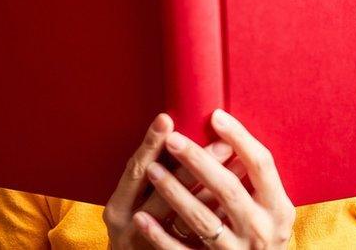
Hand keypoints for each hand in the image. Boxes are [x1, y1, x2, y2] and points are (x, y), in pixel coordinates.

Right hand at [104, 114, 235, 248]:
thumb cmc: (135, 229)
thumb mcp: (133, 204)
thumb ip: (151, 175)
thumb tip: (178, 135)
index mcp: (118, 206)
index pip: (135, 170)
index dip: (150, 144)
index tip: (167, 118)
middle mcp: (129, 226)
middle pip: (161, 191)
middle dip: (193, 164)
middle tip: (222, 141)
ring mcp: (148, 245)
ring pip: (183, 216)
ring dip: (212, 188)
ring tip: (237, 165)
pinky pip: (194, 240)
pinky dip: (215, 218)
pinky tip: (234, 202)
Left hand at [132, 110, 294, 248]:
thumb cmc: (263, 232)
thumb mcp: (271, 207)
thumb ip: (255, 179)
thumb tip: (228, 131)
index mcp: (278, 208)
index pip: (261, 165)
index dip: (240, 138)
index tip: (216, 116)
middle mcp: (261, 230)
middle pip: (228, 190)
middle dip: (198, 162)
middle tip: (173, 139)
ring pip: (203, 221)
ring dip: (175, 193)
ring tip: (152, 169)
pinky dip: (160, 236)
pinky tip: (141, 218)